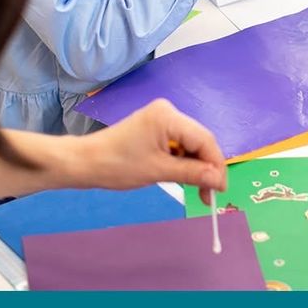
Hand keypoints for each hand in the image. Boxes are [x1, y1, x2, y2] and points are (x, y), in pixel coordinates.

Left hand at [81, 98, 226, 204]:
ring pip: (191, 143)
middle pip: (199, 140)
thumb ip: (193, 173)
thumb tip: (219, 181)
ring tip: (196, 191)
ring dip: (195, 166)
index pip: (204, 139)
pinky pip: (179, 143)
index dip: (216, 165)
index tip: (221, 190)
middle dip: (206, 167)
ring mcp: (162, 118)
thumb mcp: (159, 172)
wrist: (86, 163)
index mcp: (169, 116)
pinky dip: (183, 161)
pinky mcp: (156, 127)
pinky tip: (182, 177)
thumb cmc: (118, 166)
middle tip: (209, 195)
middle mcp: (169, 111)